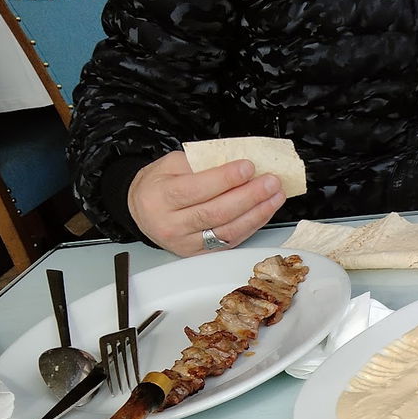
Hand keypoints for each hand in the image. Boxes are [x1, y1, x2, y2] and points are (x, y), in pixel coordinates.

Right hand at [127, 150, 285, 255]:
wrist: (142, 211)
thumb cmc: (159, 185)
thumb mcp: (170, 165)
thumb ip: (200, 164)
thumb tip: (237, 164)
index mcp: (160, 197)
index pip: (197, 189)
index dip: (226, 179)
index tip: (248, 167)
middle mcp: (171, 224)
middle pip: (216, 212)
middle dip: (249, 196)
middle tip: (271, 182)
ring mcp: (186, 243)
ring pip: (227, 231)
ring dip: (257, 213)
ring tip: (275, 196)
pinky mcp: (200, 254)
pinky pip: (231, 242)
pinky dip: (251, 226)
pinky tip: (264, 212)